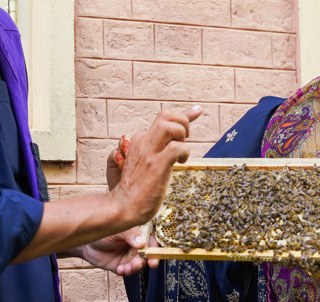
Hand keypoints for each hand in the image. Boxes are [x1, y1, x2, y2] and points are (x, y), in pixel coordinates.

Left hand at [79, 226, 149, 275]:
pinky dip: (126, 271)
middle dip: (149, 259)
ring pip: (140, 263)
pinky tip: (120, 269)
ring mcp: (130, 255)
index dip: (155, 245)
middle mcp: (137, 244)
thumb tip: (142, 242)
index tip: (155, 252)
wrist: (87, 243)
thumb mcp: (117, 230)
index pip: (152, 237)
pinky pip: (129, 270)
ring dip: (136, 266)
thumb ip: (130, 235)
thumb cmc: (103, 231)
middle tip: (148, 263)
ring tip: (128, 266)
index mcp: (138, 232)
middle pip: (149, 253)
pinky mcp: (123, 265)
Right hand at [110, 106, 202, 223]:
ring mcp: (149, 153)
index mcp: (139, 141)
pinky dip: (184, 152)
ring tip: (181, 152)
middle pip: (166, 115)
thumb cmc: (133, 190)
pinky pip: (176, 147)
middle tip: (186, 140)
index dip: (184, 114)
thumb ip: (154, 152)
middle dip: (183, 122)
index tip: (198, 111)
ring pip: (169, 125)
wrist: (122, 207)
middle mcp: (143, 142)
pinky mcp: (156, 165)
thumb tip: (173, 146)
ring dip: (182, 135)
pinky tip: (180, 163)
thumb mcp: (142, 165)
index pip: (163, 119)